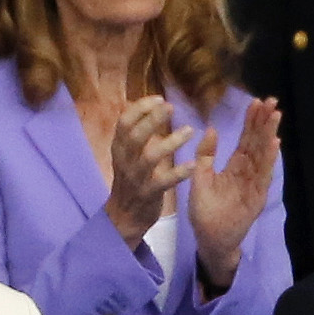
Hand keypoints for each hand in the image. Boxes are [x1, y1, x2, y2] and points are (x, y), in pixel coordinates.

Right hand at [105, 93, 199, 247]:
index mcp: (119, 148)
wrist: (124, 217)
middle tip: (170, 107)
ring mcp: (136, 178)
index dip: (140, 108)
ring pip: (150, 157)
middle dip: (152, 119)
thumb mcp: (127, 156)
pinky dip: (179, 173)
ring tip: (190, 131)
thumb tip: (148, 108)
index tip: (158, 98)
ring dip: (171, 142)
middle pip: (135, 135)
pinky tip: (194, 165)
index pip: (124, 122)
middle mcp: (125, 160)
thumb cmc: (131, 181)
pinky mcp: (148, 194)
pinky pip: (164, 182)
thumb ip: (136, 135)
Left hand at [188, 97, 281, 290]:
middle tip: (272, 101)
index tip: (257, 102)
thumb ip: (206, 155)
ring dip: (270, 135)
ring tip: (276, 115)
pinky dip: (269, 159)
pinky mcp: (257, 197)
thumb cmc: (205, 212)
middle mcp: (248, 173)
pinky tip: (274, 143)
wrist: (210, 240)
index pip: (246, 139)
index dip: (251, 122)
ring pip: (263, 155)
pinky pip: (263, 175)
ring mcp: (254, 184)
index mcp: (235, 167)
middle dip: (265, 122)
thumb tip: (212, 129)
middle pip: (258, 143)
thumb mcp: (200, 178)